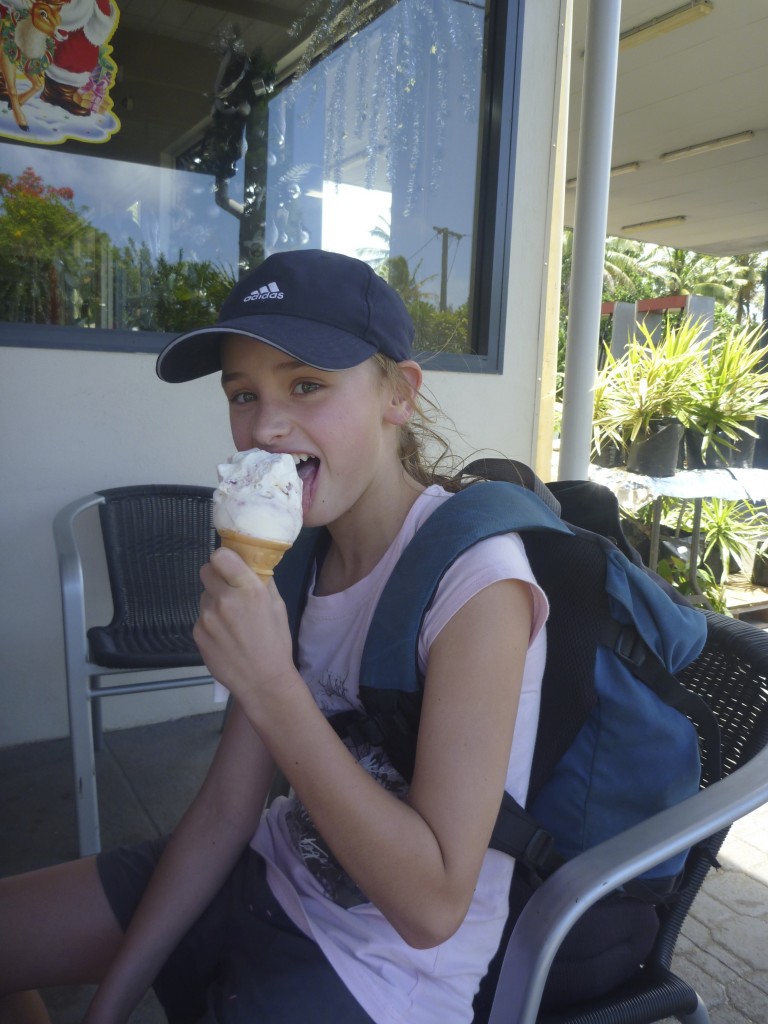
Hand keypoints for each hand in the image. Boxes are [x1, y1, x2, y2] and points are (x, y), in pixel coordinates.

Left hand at [194, 547, 297, 713]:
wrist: (262, 681)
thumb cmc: (276, 643)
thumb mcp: (278, 607)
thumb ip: (263, 581)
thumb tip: (252, 562)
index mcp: (249, 589)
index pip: (220, 556)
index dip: (224, 559)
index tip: (230, 566)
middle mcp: (225, 599)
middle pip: (207, 571)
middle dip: (217, 577)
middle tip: (229, 592)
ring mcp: (207, 617)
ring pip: (204, 596)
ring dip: (214, 601)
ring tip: (230, 622)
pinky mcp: (197, 633)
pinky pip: (200, 617)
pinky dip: (210, 622)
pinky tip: (224, 637)